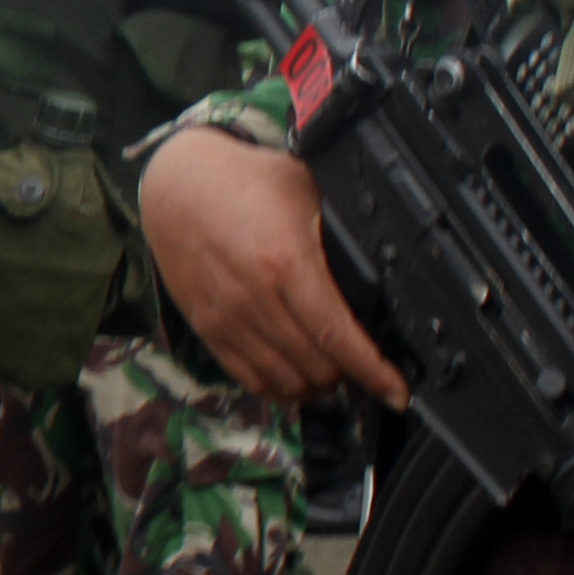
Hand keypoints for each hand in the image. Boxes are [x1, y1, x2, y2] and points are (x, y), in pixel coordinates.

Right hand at [137, 130, 404, 404]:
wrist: (176, 186)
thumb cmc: (246, 182)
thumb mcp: (305, 191)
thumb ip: (341, 230)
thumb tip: (386, 263)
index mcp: (287, 262)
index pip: (338, 335)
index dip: (373, 371)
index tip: (397, 391)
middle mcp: (256, 298)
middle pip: (317, 366)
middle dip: (352, 376)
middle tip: (368, 368)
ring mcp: (228, 318)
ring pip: (286, 381)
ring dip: (318, 387)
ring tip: (334, 373)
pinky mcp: (208, 329)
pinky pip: (250, 379)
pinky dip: (280, 388)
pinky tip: (297, 378)